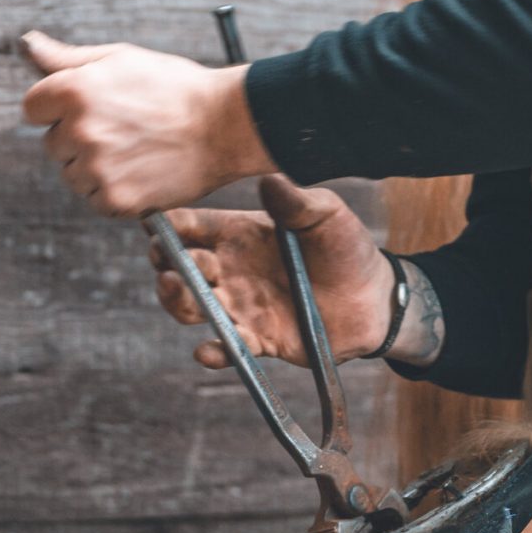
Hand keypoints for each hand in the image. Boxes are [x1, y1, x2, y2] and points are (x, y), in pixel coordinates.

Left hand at [21, 30, 275, 216]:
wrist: (226, 124)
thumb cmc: (175, 87)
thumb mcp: (121, 58)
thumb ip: (67, 58)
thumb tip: (27, 44)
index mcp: (74, 90)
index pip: (33, 108)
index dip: (59, 108)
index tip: (90, 108)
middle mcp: (80, 130)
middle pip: (53, 144)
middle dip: (79, 138)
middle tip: (125, 129)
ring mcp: (97, 167)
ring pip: (73, 175)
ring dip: (95, 168)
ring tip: (137, 151)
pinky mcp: (117, 198)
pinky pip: (97, 200)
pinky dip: (116, 192)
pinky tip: (143, 172)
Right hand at [150, 177, 398, 367]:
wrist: (375, 298)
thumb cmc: (346, 248)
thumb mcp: (326, 216)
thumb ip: (297, 201)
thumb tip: (269, 179)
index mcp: (239, 234)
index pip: (192, 227)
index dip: (170, 225)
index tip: (156, 225)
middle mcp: (231, 270)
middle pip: (181, 266)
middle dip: (168, 263)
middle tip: (171, 263)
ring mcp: (240, 306)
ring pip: (193, 306)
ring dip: (178, 301)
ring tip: (178, 290)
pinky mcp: (258, 340)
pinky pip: (228, 349)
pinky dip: (214, 352)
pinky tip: (207, 351)